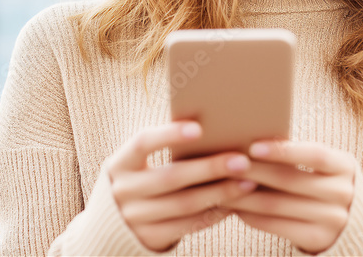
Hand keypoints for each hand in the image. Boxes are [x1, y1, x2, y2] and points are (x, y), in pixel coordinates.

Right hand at [105, 121, 257, 251]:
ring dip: (220, 193)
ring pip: (185, 204)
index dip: (169, 135)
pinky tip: (234, 203)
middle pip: (172, 177)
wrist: (114, 226)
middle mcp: (124, 191)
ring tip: (248, 182)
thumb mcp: (139, 163)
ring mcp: (135, 218)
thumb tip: (211, 124)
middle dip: (210, 168)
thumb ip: (163, 148)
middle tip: (242, 160)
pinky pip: (188, 225)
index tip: (200, 128)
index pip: (142, 143)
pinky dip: (213, 214)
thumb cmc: (140, 179)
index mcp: (119, 164)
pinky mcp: (150, 238)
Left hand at [218, 139, 355, 253]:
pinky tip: (236, 207)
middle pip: (290, 180)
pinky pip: (276, 225)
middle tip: (225, 164)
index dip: (284, 150)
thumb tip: (251, 141)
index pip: (314, 154)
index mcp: (345, 166)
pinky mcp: (317, 239)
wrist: (349, 227)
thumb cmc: (324, 185)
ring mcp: (332, 218)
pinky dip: (252, 216)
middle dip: (253, 171)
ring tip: (222, 186)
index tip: (253, 146)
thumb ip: (299, 156)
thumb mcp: (324, 168)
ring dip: (244, 195)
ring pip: (277, 204)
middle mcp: (342, 192)